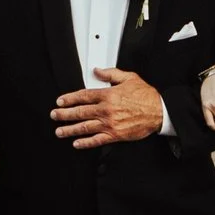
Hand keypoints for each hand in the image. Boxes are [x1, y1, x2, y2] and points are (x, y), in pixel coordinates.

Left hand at [53, 69, 167, 148]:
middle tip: (55, 115)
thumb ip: (111, 73)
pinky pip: (97, 140)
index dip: (70, 98)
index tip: (60, 101)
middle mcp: (106, 110)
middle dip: (64, 114)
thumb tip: (97, 71)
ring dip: (70, 130)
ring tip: (60, 131)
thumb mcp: (129, 78)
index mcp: (108, 95)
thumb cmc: (146, 96)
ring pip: (85, 127)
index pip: (83, 96)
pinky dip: (85, 143)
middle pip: (80, 112)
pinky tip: (76, 143)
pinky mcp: (115, 135)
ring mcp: (110, 124)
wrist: (158, 111)